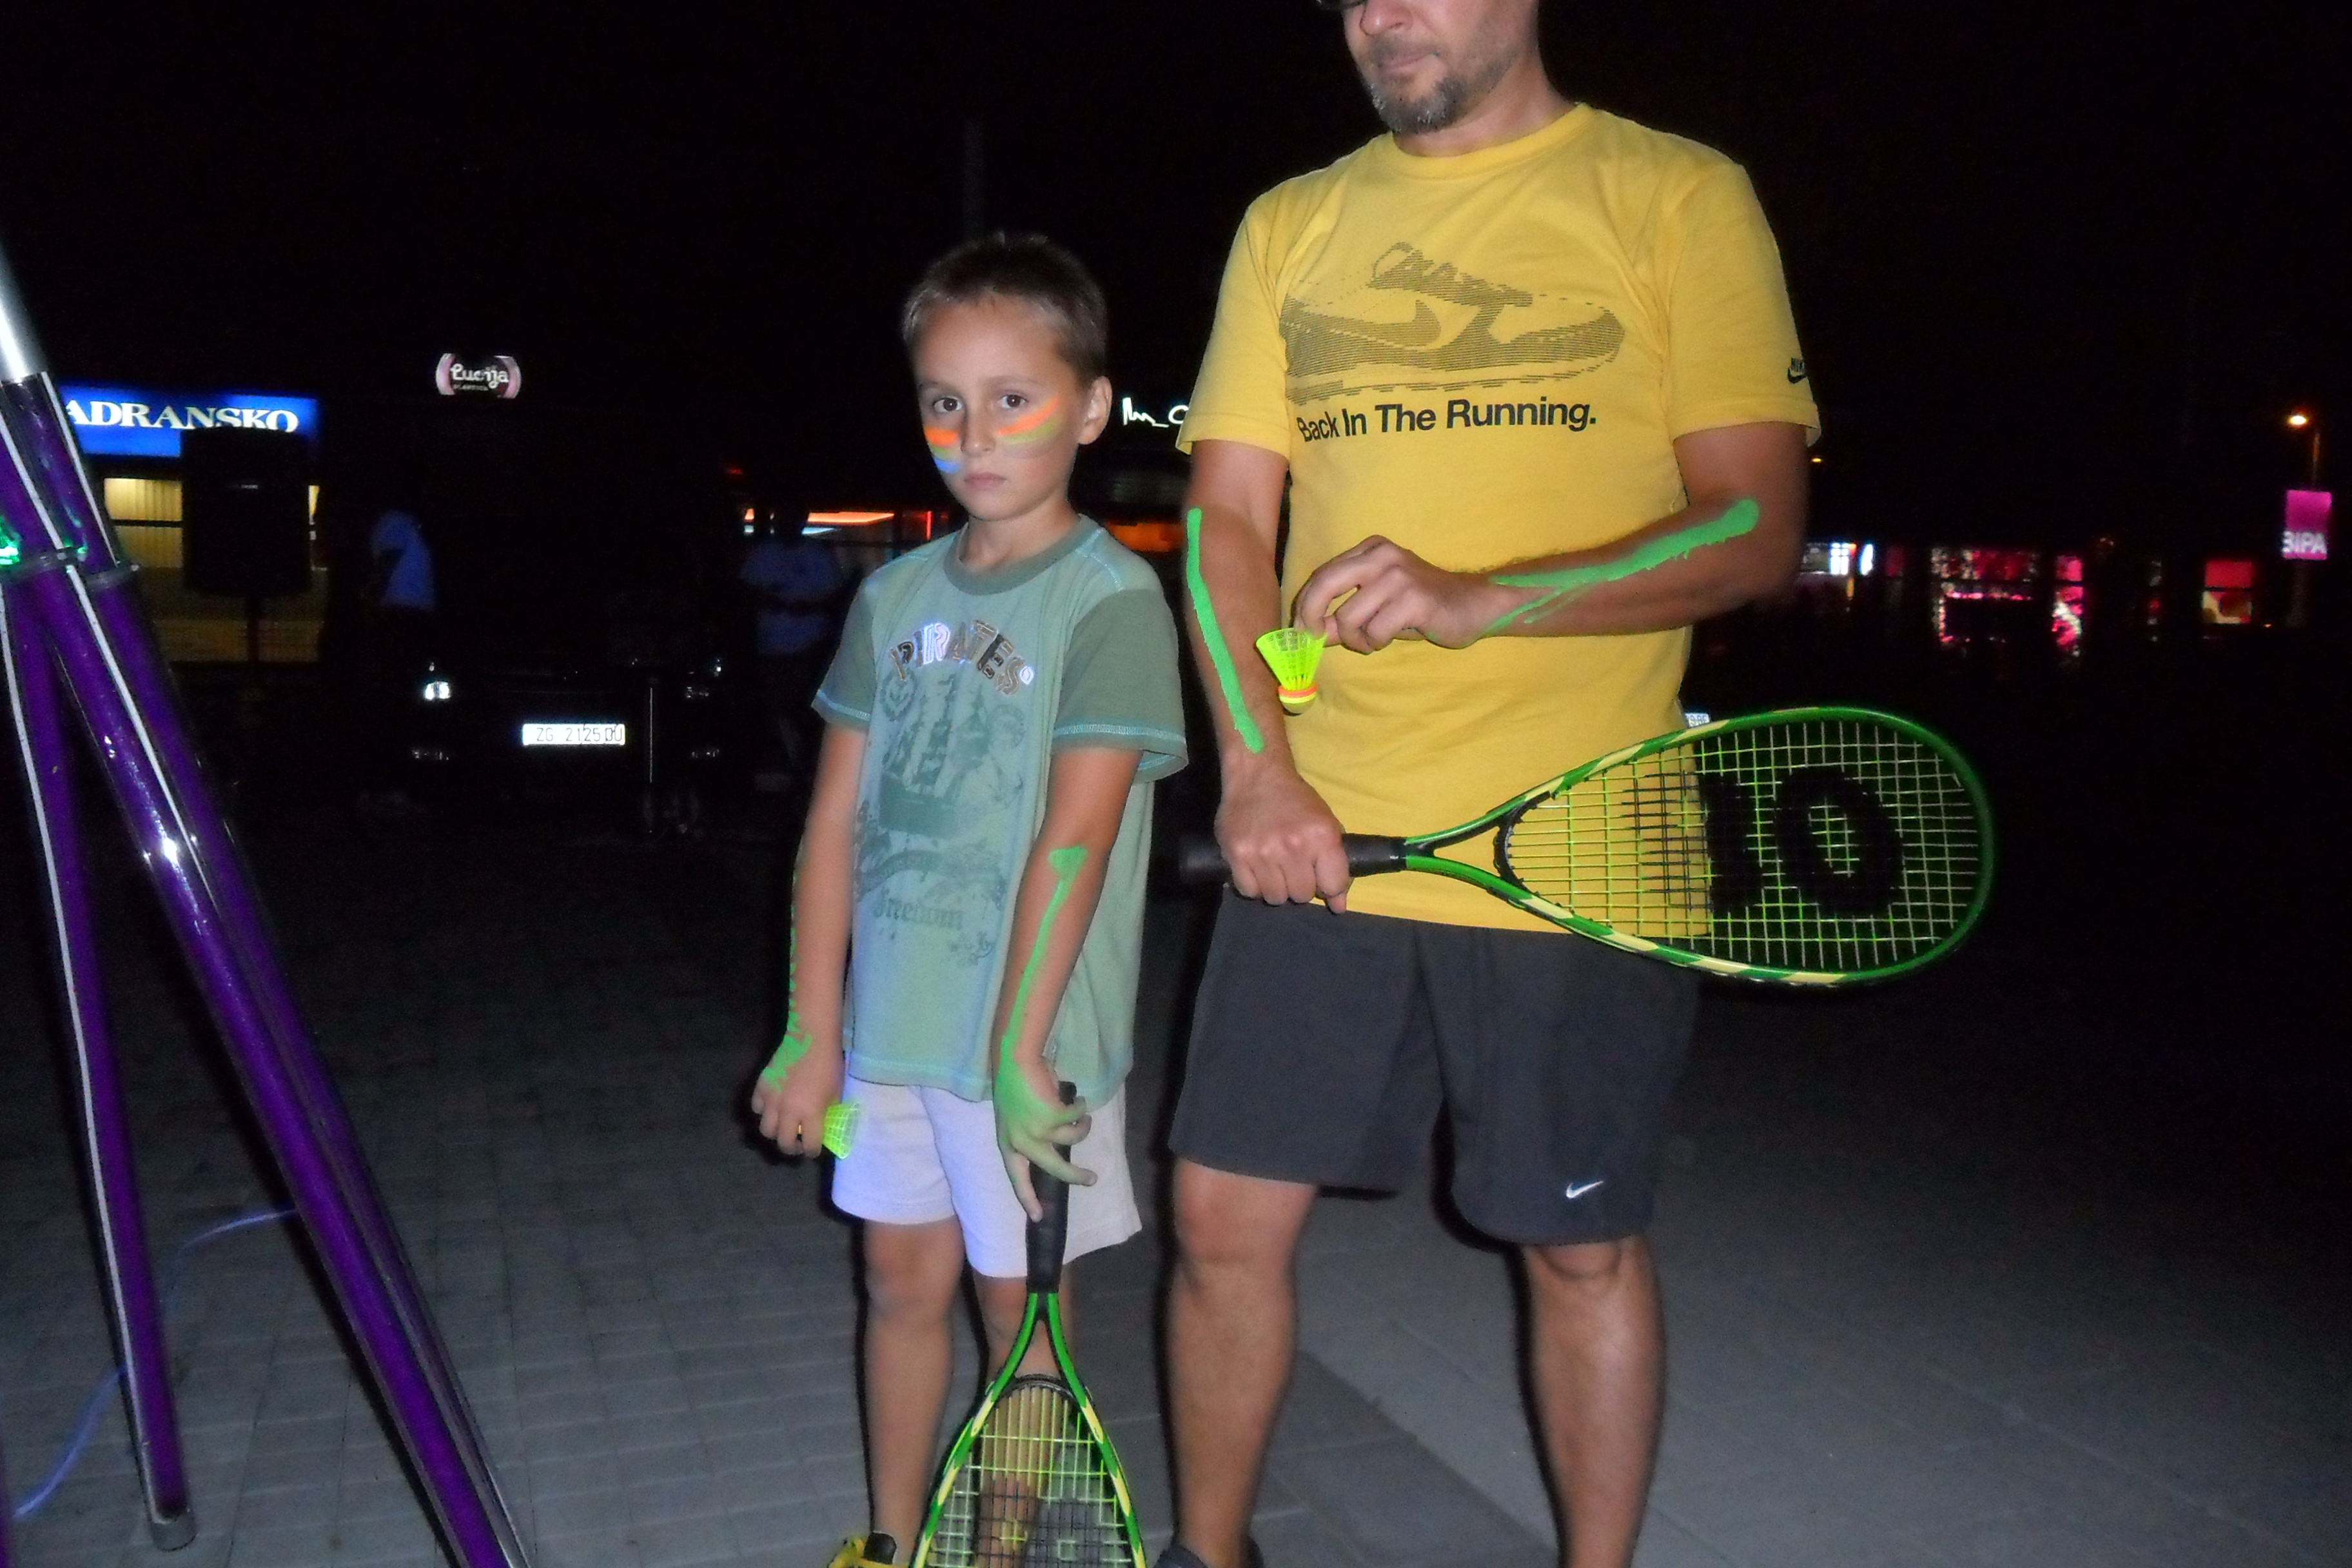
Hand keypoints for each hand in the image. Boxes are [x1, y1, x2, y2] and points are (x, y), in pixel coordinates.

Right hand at [750, 1041, 842, 1158]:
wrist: (811, 1039)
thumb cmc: (829, 1065)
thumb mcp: (836, 1093)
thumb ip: (827, 1114)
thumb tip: (822, 1128)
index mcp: (811, 1113)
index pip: (809, 1146)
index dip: (812, 1151)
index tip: (813, 1149)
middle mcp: (788, 1111)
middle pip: (783, 1143)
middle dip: (791, 1148)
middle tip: (797, 1144)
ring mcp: (772, 1099)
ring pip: (766, 1130)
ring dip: (775, 1133)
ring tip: (783, 1128)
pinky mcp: (761, 1087)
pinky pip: (756, 1108)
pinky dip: (763, 1112)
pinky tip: (772, 1108)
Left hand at [994, 1053, 1093, 1221]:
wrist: (1015, 1061)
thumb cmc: (1015, 1086)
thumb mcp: (1017, 1118)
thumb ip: (1033, 1134)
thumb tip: (1057, 1144)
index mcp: (1008, 1144)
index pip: (1017, 1178)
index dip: (1028, 1199)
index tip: (1038, 1217)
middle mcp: (1023, 1141)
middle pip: (1054, 1169)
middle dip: (1076, 1177)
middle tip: (1093, 1179)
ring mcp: (1039, 1130)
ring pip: (1074, 1140)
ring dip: (1083, 1126)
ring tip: (1083, 1114)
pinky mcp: (1054, 1116)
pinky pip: (1078, 1117)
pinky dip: (1081, 1106)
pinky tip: (1075, 1097)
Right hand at [1215, 754, 1350, 910]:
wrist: (1257, 775)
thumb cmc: (1296, 800)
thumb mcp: (1325, 824)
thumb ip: (1336, 865)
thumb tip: (1339, 907)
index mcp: (1321, 836)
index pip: (1333, 885)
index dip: (1328, 886)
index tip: (1320, 878)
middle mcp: (1293, 846)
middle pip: (1302, 895)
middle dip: (1300, 885)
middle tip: (1293, 867)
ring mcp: (1263, 852)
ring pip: (1275, 897)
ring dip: (1276, 887)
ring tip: (1273, 867)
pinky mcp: (1237, 855)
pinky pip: (1249, 891)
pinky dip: (1253, 884)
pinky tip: (1256, 867)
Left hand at [1294, 536, 1518, 651]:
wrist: (1472, 606)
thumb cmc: (1420, 608)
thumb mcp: (1375, 608)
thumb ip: (1342, 616)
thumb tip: (1308, 634)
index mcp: (1370, 550)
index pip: (1323, 574)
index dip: (1305, 604)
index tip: (1301, 629)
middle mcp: (1382, 556)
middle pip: (1325, 583)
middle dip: (1311, 616)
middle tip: (1313, 639)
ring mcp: (1398, 575)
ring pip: (1349, 616)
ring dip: (1355, 639)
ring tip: (1371, 641)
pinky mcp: (1413, 599)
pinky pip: (1374, 630)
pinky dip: (1374, 642)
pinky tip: (1386, 639)